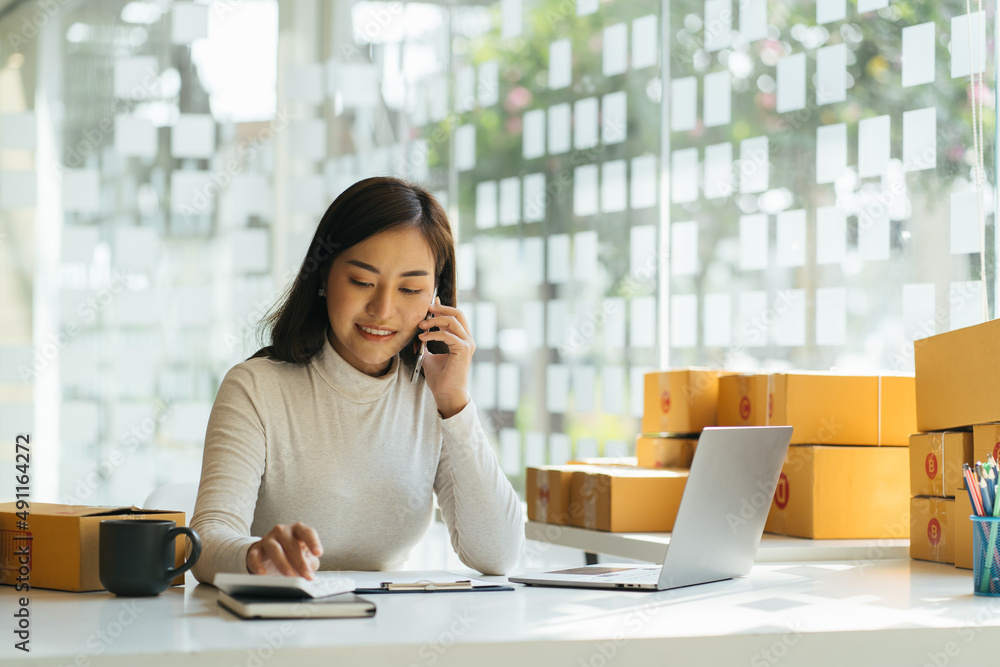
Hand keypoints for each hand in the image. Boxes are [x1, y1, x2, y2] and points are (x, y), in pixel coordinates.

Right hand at [246, 522, 322, 578]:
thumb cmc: (290, 553)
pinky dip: (258, 565)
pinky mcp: (255, 550)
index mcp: (297, 530)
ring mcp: (267, 539)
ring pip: (274, 549)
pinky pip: (255, 557)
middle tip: (306, 575)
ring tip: (290, 576)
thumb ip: (310, 563)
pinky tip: (263, 574)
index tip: (318, 553)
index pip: (307, 532)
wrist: (266, 553)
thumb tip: (310, 574)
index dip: (313, 542)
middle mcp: (282, 531)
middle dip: (301, 562)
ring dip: (283, 563)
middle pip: (292, 545)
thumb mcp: (304, 556)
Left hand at [417, 297, 474, 418]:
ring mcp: (467, 344)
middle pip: (458, 314)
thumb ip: (427, 344)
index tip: (430, 304)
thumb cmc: (440, 378)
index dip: (443, 308)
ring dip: (434, 320)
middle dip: (441, 309)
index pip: (455, 317)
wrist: (446, 394)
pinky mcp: (464, 350)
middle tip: (426, 308)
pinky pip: (448, 335)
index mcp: (461, 340)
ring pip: (453, 321)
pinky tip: (422, 338)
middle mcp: (467, 340)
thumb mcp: (429, 357)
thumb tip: (419, 333)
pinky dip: (433, 334)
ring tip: (420, 325)